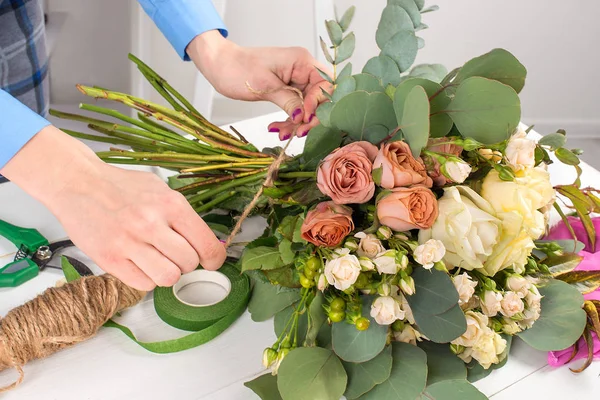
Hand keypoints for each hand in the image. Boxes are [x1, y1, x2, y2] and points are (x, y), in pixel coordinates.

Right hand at [0, 126, 225, 290]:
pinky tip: (140, 264)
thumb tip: (209, 242)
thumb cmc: (122, 187)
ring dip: (167, 273)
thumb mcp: (161, 190)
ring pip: (168, 278)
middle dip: (187, 263)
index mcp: (171, 204)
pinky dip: (146, 279)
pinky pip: (143, 285)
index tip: (211, 262)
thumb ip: (184, 215)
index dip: (214, 259)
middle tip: (176, 255)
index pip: (207, 244)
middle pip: (189, 264)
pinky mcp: (109, 259)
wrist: (79, 183)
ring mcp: (129, 242)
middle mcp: (152, 223)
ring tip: (158, 260)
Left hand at [187, 31, 331, 140]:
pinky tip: (276, 128)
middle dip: (308, 118)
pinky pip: (296, 108)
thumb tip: (303, 116)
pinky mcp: (288, 89)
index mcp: (301, 61)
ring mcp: (296, 80)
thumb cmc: (237, 68)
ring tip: (281, 132)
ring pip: (307, 107)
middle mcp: (302, 69)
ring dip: (297, 123)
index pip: (324, 84)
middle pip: (319, 98)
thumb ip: (288, 100)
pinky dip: (288, 120)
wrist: (220, 65)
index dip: (318, 103)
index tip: (303, 117)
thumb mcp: (265, 87)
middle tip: (297, 132)